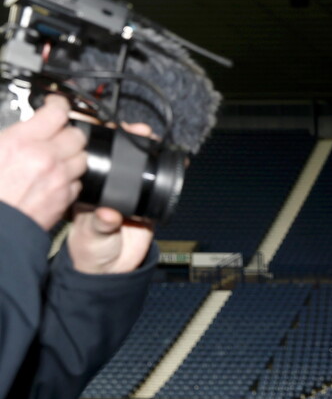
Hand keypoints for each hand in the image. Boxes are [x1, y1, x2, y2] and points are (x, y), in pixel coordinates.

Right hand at [0, 95, 86, 230]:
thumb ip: (12, 136)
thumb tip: (19, 130)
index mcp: (23, 141)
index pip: (56, 112)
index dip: (59, 104)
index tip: (57, 104)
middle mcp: (46, 158)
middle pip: (77, 135)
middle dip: (69, 132)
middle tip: (58, 133)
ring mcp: (60, 179)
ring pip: (83, 158)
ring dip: (73, 154)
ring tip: (59, 156)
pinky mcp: (66, 199)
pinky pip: (78, 181)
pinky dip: (71, 177)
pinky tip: (57, 178)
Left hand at [65, 121, 156, 273]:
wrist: (114, 269)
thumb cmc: (92, 250)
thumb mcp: (92, 236)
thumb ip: (100, 225)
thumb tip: (109, 214)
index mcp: (89, 190)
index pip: (93, 158)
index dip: (100, 141)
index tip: (109, 128)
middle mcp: (108, 188)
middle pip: (118, 156)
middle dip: (128, 139)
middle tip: (138, 130)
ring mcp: (128, 194)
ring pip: (138, 167)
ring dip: (147, 151)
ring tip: (155, 139)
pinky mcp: (148, 204)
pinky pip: (158, 186)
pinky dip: (168, 173)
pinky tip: (175, 161)